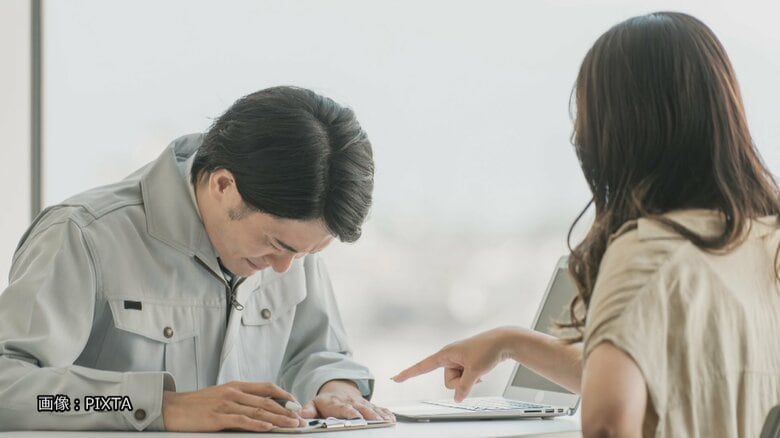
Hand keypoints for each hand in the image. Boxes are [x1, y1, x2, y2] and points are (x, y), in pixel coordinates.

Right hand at [162, 380, 306, 431]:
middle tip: (300, 418)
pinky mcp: (217, 417)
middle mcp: (233, 392)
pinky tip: (269, 427)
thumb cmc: (195, 406)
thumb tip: (259, 409)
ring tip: (292, 425)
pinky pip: (242, 420)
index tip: (296, 404)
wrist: (170, 409)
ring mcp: (225, 403)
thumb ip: (239, 400)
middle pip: (267, 400)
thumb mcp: (220, 396)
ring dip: (279, 418)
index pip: (266, 387)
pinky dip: (257, 424)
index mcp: (235, 386)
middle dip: (287, 410)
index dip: (284, 395)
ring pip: (259, 410)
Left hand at [299, 379, 394, 422]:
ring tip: (387, 421)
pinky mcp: (369, 405)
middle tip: (376, 421)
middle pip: (361, 409)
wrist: (338, 388)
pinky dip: (385, 413)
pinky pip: (379, 408)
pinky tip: (391, 419)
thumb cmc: (326, 401)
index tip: (355, 416)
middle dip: (369, 414)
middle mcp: (351, 402)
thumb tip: (301, 414)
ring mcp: (361, 403)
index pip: (343, 408)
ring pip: (372, 408)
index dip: (349, 412)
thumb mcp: (314, 403)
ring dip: (380, 415)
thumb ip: (309, 409)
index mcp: (336, 403)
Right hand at [392, 327, 514, 400]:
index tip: (395, 379)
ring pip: (456, 381)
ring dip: (468, 379)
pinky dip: (472, 378)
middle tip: (474, 371)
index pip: (423, 366)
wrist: (503, 341)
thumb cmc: (488, 349)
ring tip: (479, 368)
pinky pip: (464, 378)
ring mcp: (458, 361)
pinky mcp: (465, 363)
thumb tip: (457, 398)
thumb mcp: (475, 371)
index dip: (408, 374)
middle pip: (447, 381)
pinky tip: (481, 369)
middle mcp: (449, 357)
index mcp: (446, 354)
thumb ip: (464, 387)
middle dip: (460, 382)